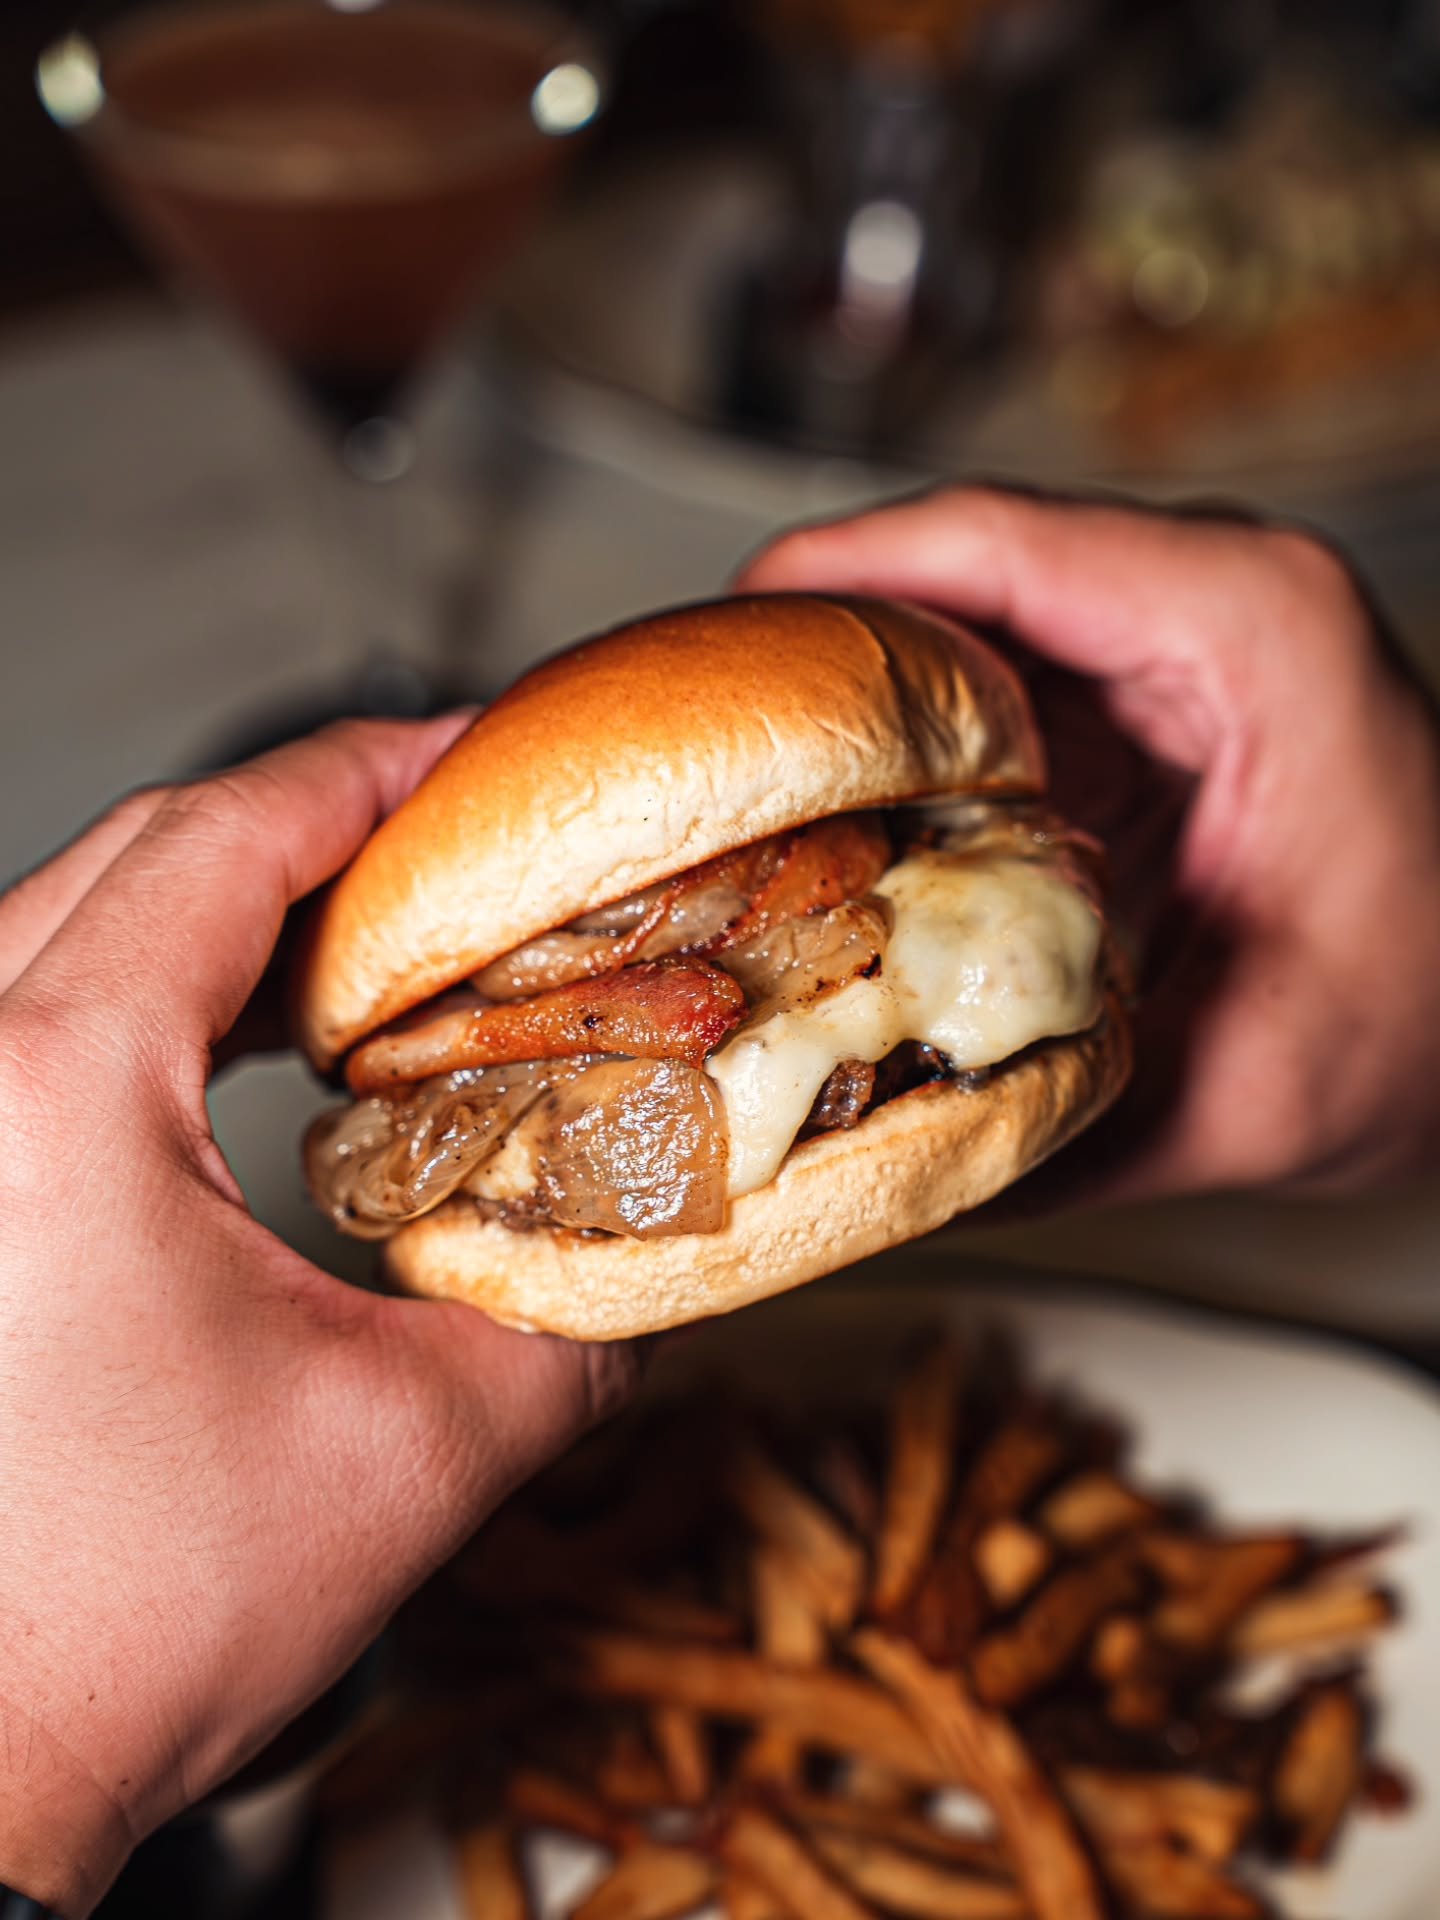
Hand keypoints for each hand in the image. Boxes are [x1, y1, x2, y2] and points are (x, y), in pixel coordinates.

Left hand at [0, 719, 638, 1915]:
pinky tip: (257, 1034)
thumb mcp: (416, 1450)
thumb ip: (569, 1322)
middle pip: (142, 851)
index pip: (223, 841)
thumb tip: (656, 1249)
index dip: (367, 773)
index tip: (469, 749)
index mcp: (54, 1093)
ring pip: (77, 920)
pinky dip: (160, 984)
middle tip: (450, 831)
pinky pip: (40, 1008)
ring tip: (377, 927)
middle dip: (310, 821)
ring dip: (232, 903)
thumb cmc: (120, 1623)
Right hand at [740, 487, 1439, 1205]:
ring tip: (732, 774)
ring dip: (843, 688)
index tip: (706, 645)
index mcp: (1249, 631)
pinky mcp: (1144, 697)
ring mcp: (1174, 643)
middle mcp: (1210, 602)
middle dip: (802, 640)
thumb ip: (1056, 1130)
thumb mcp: (1249, 1094)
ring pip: (961, 613)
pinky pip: (993, 677)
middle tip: (683, 733)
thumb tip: (867, 1160)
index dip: (824, 579)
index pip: (994, 543)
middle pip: (953, 561)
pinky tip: (833, 816)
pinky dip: (904, 736)